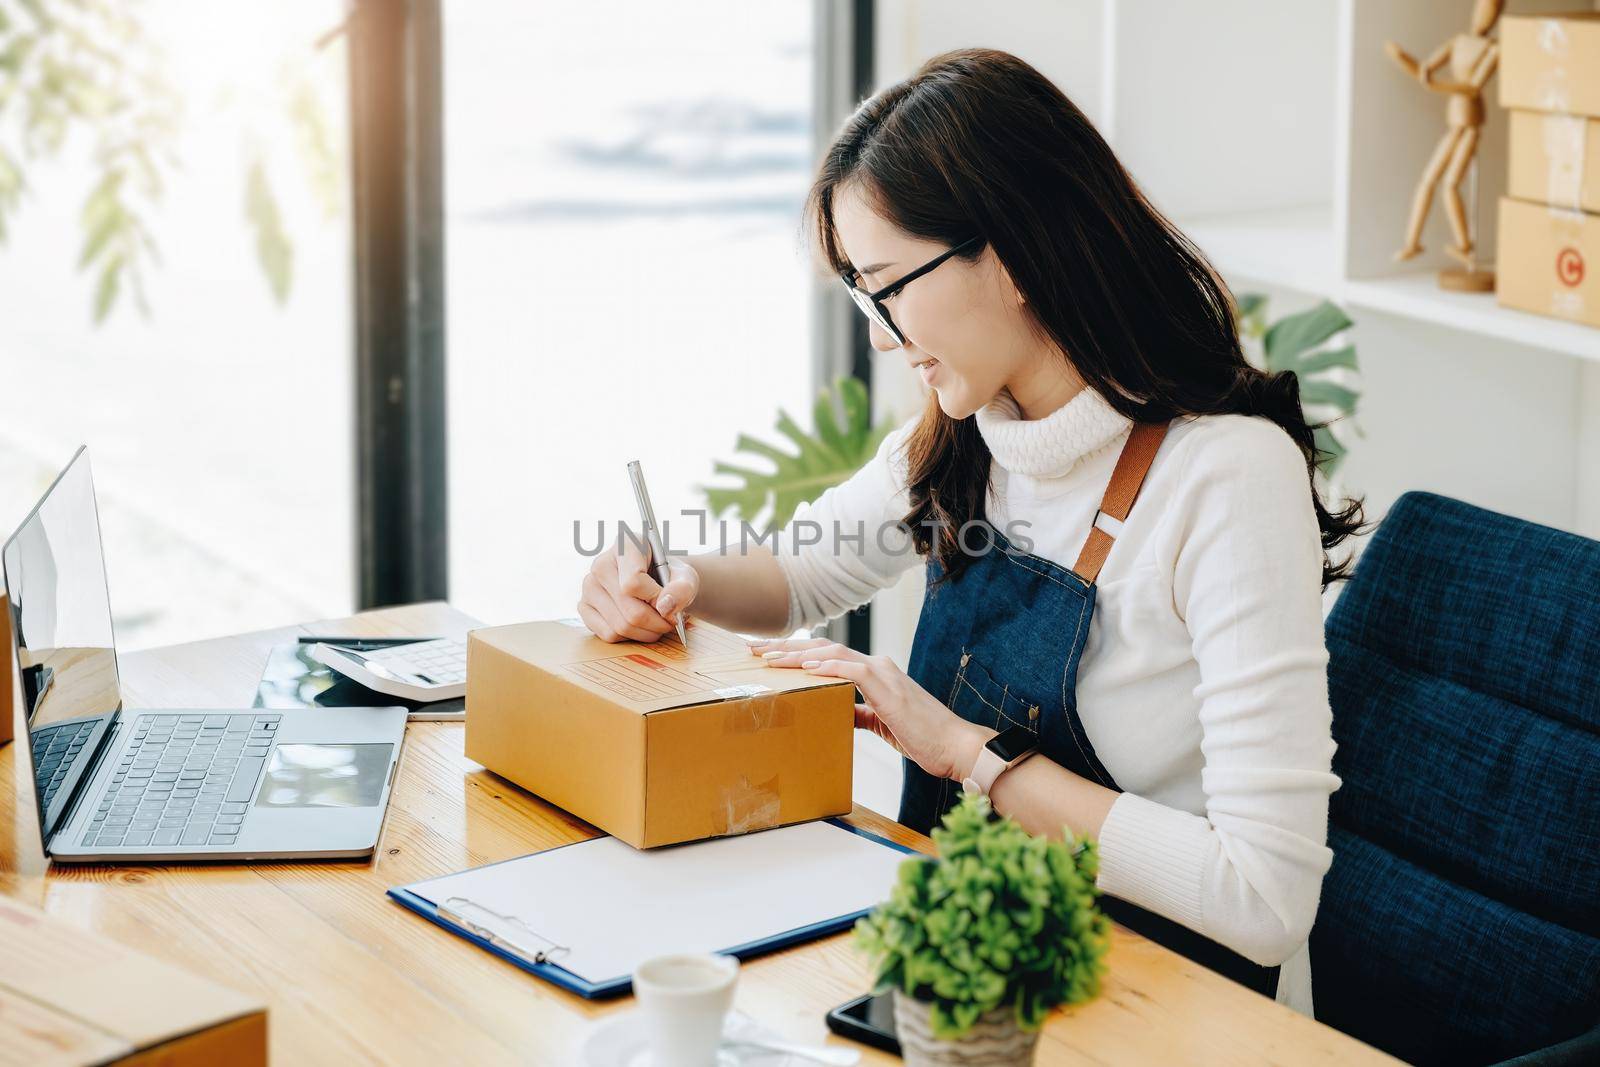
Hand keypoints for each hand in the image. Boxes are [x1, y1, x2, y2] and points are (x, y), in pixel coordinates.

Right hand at [578, 538, 698, 642]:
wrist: (656, 581)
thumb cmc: (669, 576)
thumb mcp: (686, 577)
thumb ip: (682, 589)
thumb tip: (665, 607)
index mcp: (625, 545)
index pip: (633, 582)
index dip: (656, 599)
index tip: (669, 602)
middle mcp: (601, 564)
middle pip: (629, 610)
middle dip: (657, 622)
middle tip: (670, 621)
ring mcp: (589, 586)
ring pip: (620, 626)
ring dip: (646, 633)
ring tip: (658, 623)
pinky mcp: (584, 607)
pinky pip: (608, 635)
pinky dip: (630, 637)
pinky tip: (639, 625)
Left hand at [749, 638, 991, 781]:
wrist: (955, 747)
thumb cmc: (923, 738)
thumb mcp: (882, 724)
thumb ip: (859, 713)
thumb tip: (837, 714)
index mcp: (875, 673)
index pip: (828, 654)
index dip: (797, 653)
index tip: (768, 656)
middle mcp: (877, 666)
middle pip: (824, 647)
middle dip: (786, 647)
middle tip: (754, 648)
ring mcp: (884, 674)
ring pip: (833, 652)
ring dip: (798, 654)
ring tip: (769, 658)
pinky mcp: (888, 689)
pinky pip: (853, 670)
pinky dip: (828, 667)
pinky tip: (806, 669)